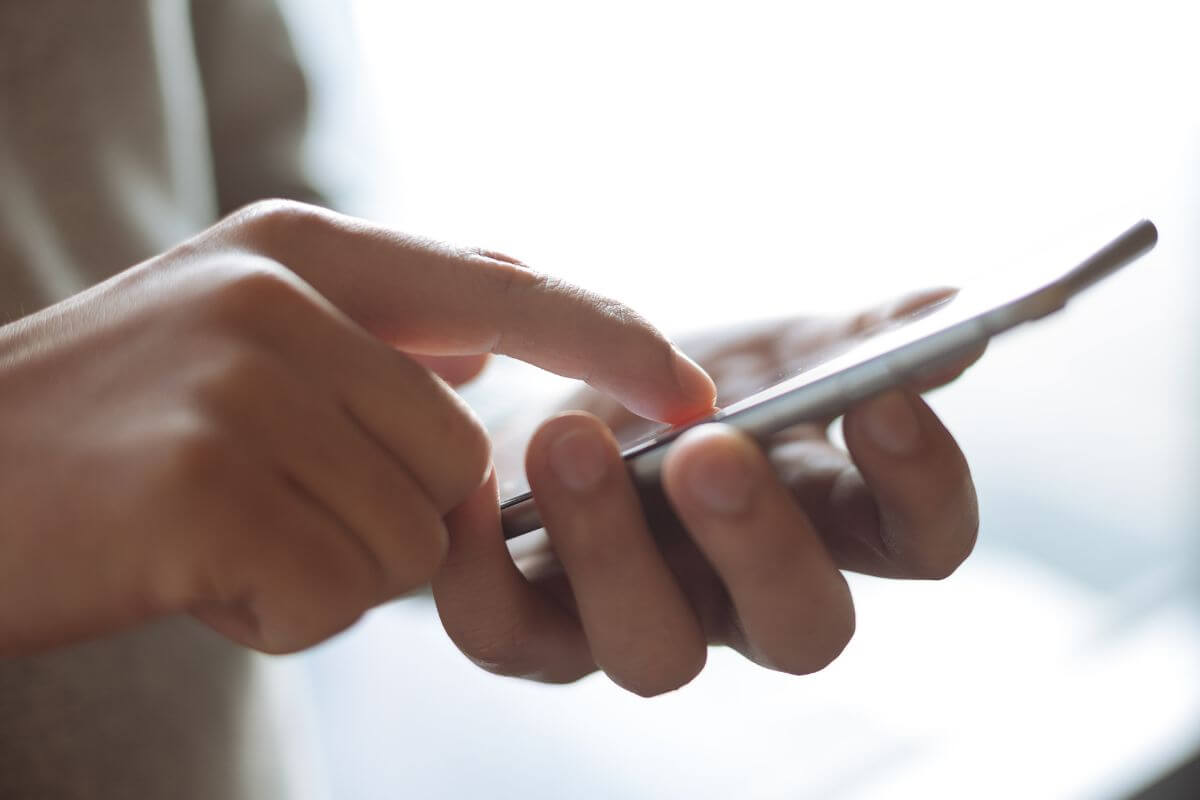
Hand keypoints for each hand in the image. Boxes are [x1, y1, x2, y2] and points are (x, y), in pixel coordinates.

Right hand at [0, 200, 716, 655]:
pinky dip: (275, 613)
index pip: (504, 287)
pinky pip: (334, 597)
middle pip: (462, 459)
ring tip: (216, 529)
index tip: (693, 390)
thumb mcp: (233, 331)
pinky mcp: (206, 484)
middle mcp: (278, 298)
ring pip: (409, 538)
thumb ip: (374, 333)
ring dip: (328, 566)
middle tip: (268, 507)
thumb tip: (482, 361)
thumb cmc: (101, 426)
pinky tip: (187, 570)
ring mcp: (241, 384)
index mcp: (300, 249)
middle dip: (389, 516)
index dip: (609, 341)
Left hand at [432, 289, 980, 694]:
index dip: (920, 484)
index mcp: (824, 522)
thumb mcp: (766, 347)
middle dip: (759, 542)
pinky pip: (505, 633)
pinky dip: (479, 566)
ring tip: (568, 439)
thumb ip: (852, 339)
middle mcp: (744, 598)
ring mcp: (641, 624)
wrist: (554, 406)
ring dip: (612, 549)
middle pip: (801, 628)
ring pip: (655, 653)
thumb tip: (949, 305)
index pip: (919, 541)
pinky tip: (468, 479)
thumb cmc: (682, 383)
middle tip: (709, 448)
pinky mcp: (533, 633)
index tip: (882, 393)